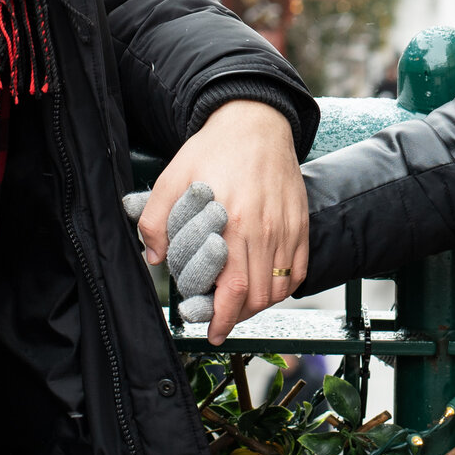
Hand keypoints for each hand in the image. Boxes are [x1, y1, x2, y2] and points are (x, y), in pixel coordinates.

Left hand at [135, 100, 304, 344]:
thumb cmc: (213, 149)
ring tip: (240, 306)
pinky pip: (299, 269)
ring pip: (280, 287)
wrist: (255, 121)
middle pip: (257, 295)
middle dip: (239, 317)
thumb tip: (154, 258)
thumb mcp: (173, 176)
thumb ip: (156, 219)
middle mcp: (264, 228)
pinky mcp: (301, 222)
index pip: (232, 287)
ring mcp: (287, 226)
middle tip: (222, 321)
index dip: (223, 318)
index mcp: (231, 220)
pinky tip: (265, 287)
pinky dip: (284, 287)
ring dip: (260, 306)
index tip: (213, 332)